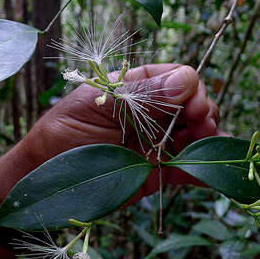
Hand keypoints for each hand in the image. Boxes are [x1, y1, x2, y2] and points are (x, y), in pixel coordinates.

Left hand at [0, 64, 225, 202]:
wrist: (45, 182)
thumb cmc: (60, 136)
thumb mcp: (93, 106)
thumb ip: (137, 93)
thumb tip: (183, 81)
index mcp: (134, 88)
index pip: (174, 77)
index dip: (189, 87)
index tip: (189, 102)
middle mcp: (150, 113)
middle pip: (192, 103)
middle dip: (204, 110)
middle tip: (201, 124)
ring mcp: (157, 142)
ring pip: (197, 133)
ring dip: (209, 136)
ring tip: (207, 145)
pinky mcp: (159, 172)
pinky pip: (188, 168)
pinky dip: (204, 168)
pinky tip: (214, 170)